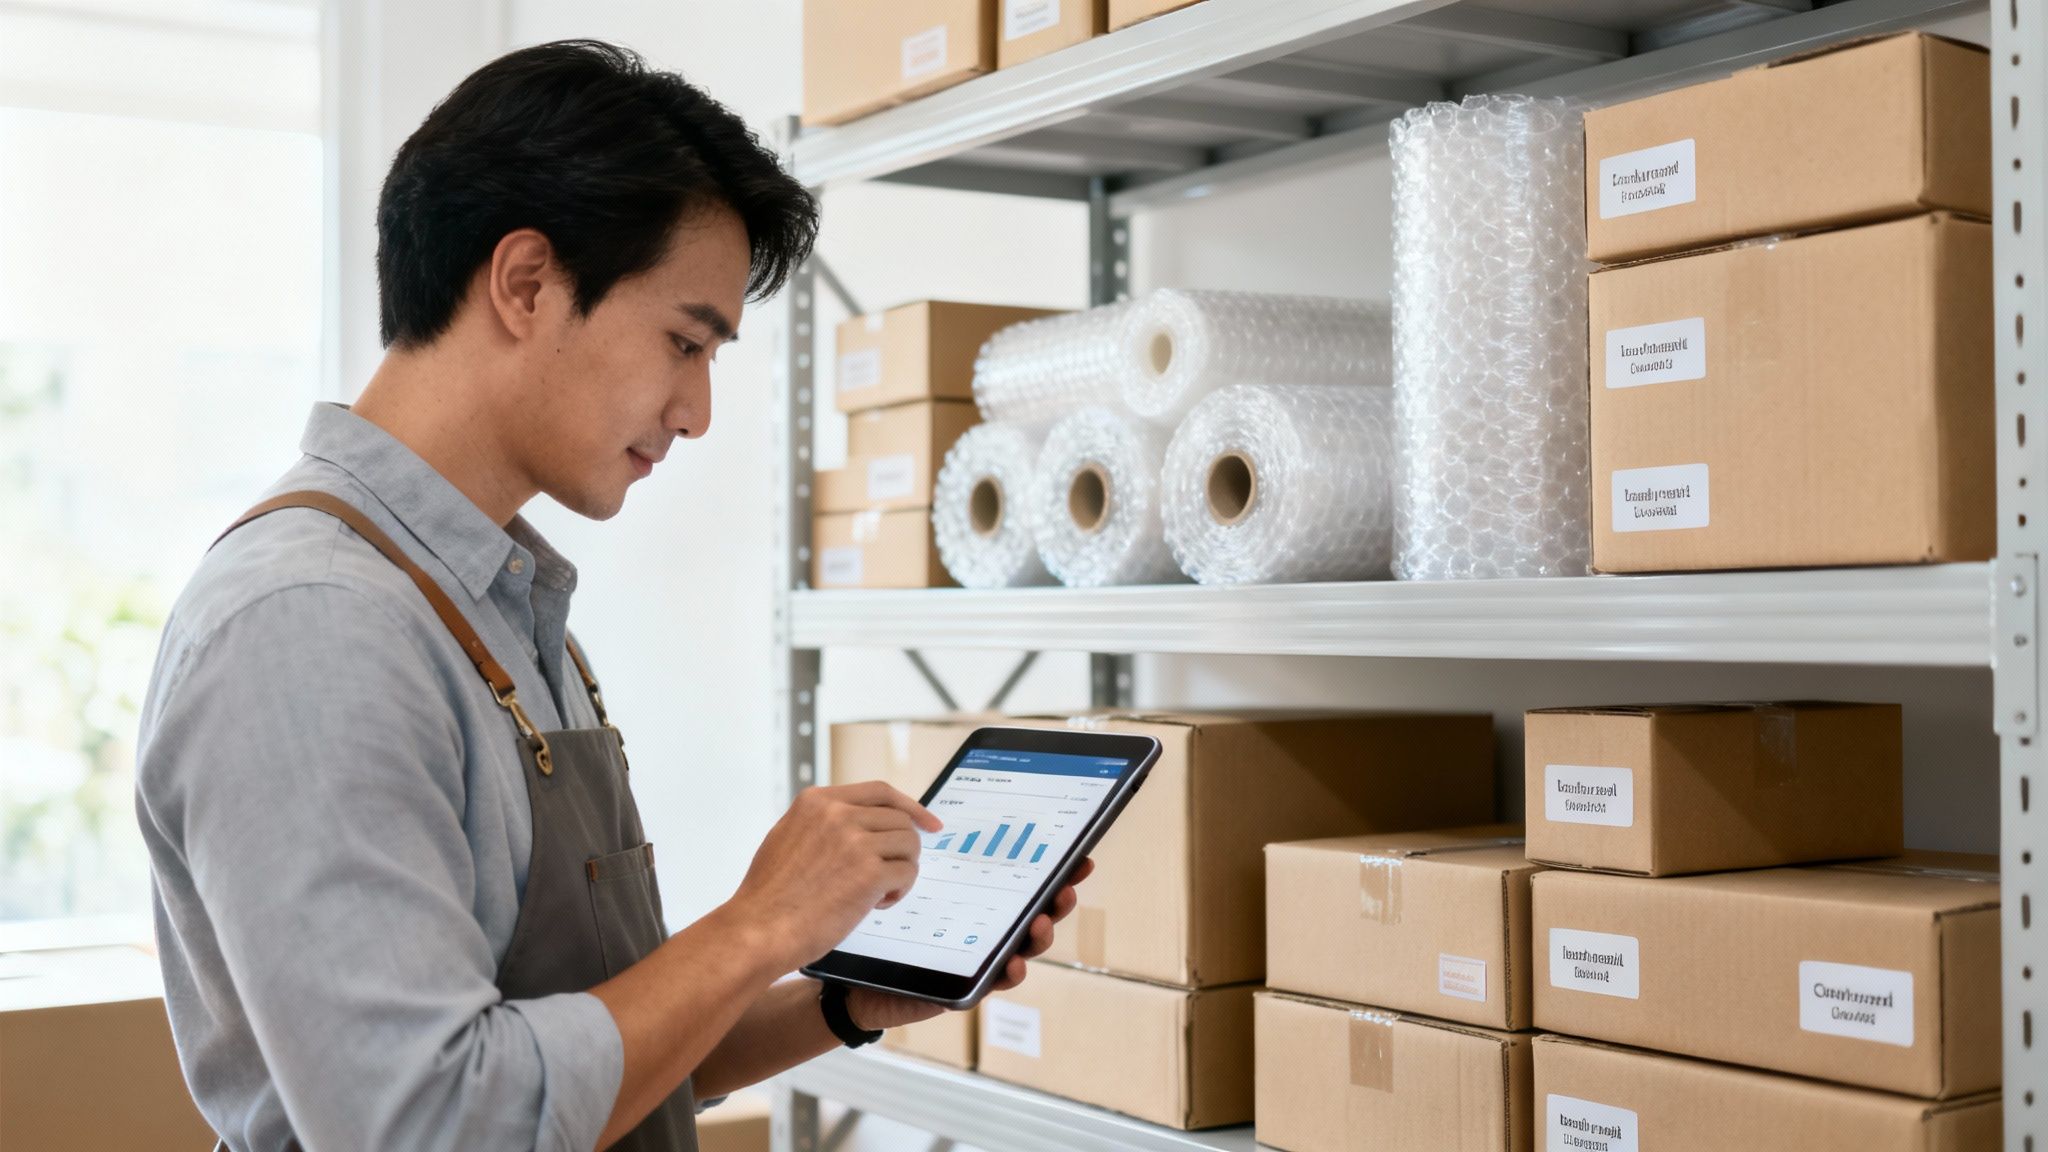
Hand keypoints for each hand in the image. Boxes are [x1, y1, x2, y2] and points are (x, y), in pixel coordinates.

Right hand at [727, 781, 941, 971]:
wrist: (758, 930)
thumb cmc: (770, 896)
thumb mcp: (788, 837)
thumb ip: (822, 823)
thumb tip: (862, 822)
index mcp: (817, 801)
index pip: (880, 792)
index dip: (909, 806)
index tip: (928, 823)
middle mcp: (837, 814)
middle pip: (900, 819)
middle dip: (902, 849)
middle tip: (888, 876)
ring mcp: (854, 841)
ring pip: (909, 845)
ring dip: (902, 870)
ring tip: (877, 893)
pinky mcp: (868, 873)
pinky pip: (907, 873)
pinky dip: (899, 891)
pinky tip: (876, 904)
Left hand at [844, 858, 1094, 1030]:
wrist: (863, 975)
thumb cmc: (894, 926)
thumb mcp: (919, 888)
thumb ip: (939, 863)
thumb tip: (943, 820)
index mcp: (985, 902)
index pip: (1027, 883)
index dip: (1056, 872)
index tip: (1078, 858)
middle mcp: (991, 930)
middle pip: (1036, 913)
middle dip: (1058, 902)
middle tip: (1066, 889)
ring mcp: (982, 960)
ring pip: (1023, 948)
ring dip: (1039, 937)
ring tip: (1040, 923)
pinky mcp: (966, 988)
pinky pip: (993, 982)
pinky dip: (1009, 974)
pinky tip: (1013, 964)